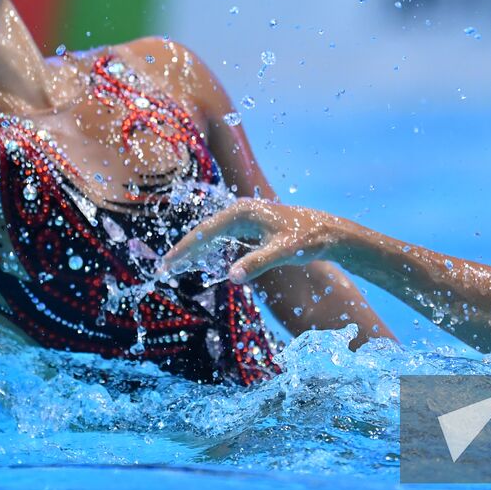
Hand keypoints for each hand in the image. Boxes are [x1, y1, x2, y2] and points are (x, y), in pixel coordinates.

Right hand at [162, 199, 345, 283]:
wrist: (326, 231)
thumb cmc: (307, 238)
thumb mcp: (283, 252)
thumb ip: (258, 263)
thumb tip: (233, 277)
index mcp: (243, 213)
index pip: (206, 231)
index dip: (185, 248)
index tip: (168, 263)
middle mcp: (240, 212)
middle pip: (204, 232)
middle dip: (184, 250)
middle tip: (164, 269)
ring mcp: (244, 219)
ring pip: (211, 236)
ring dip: (194, 251)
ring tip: (174, 267)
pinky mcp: (249, 228)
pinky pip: (222, 239)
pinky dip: (209, 251)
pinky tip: (199, 262)